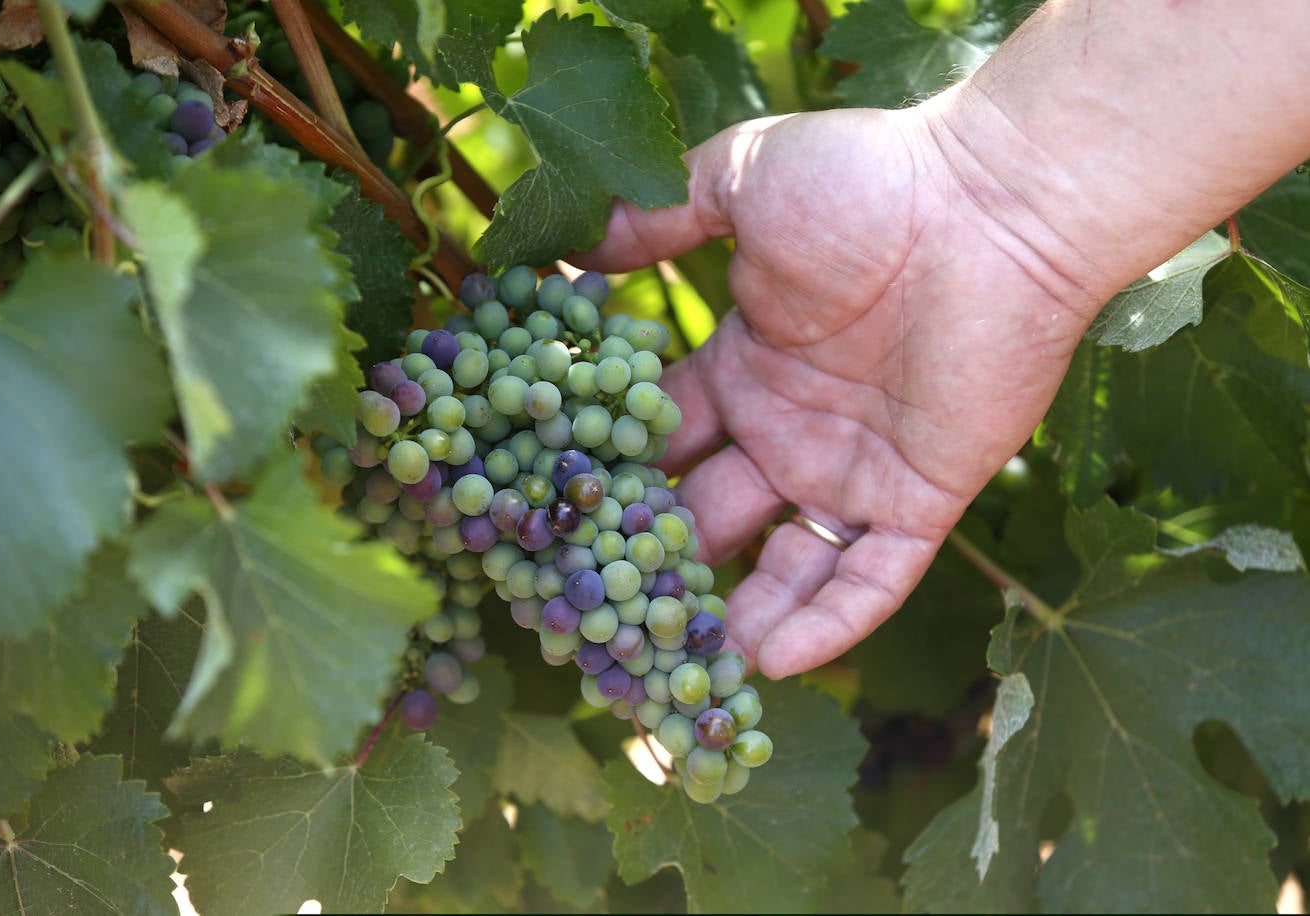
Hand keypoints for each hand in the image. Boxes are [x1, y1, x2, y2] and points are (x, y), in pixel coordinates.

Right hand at [575, 108, 1102, 677]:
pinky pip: (869, 584)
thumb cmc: (868, 185)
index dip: (616, 475)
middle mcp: (791, 431)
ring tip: (677, 665)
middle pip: (710, 513)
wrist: (994, 208)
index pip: (665, 440)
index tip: (560, 519)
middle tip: (600, 609)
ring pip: (784, 568)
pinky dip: (825, 627)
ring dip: (734, 616)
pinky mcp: (920, 502)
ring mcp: (854, 473)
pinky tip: (769, 664)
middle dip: (660, 557)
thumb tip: (574, 247)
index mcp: (745, 368)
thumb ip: (660, 215)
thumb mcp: (743, 180)